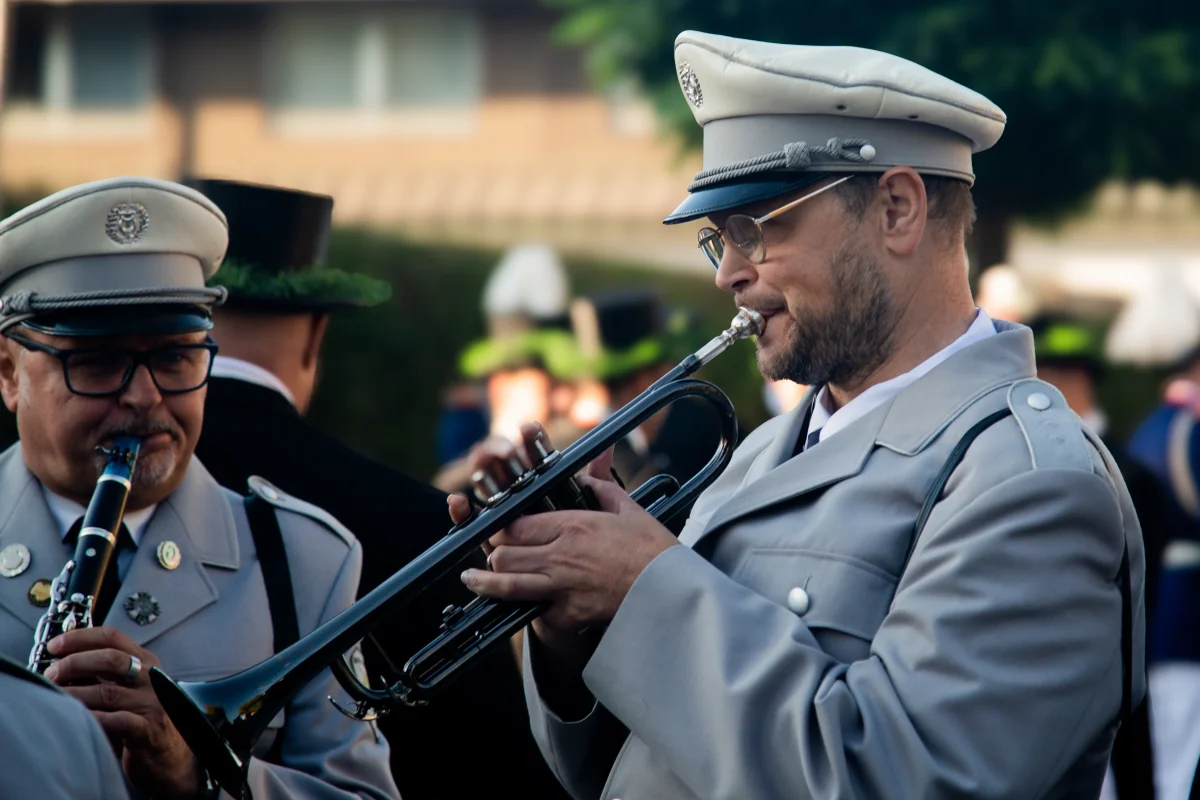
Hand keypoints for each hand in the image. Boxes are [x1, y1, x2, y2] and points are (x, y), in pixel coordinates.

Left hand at [45, 627, 202, 798]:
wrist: (169, 752)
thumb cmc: (142, 715)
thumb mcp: (131, 685)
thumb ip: (106, 672)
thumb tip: (63, 663)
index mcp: (146, 661)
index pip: (112, 637)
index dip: (80, 638)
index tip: (55, 646)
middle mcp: (151, 677)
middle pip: (110, 659)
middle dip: (74, 664)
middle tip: (52, 674)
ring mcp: (151, 703)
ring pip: (108, 692)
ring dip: (75, 694)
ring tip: (55, 698)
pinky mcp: (147, 730)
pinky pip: (117, 721)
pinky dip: (94, 718)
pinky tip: (78, 719)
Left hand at [447, 423, 677, 633]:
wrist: (670, 593)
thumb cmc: (655, 551)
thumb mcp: (629, 510)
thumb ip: (603, 489)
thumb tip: (588, 476)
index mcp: (572, 525)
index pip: (517, 524)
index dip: (500, 528)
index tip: (496, 528)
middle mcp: (560, 554)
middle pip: (505, 552)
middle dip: (495, 554)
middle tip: (490, 555)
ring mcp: (561, 586)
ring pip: (508, 583)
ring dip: (486, 582)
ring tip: (472, 580)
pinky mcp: (569, 615)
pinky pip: (537, 612)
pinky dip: (529, 610)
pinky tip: (517, 609)